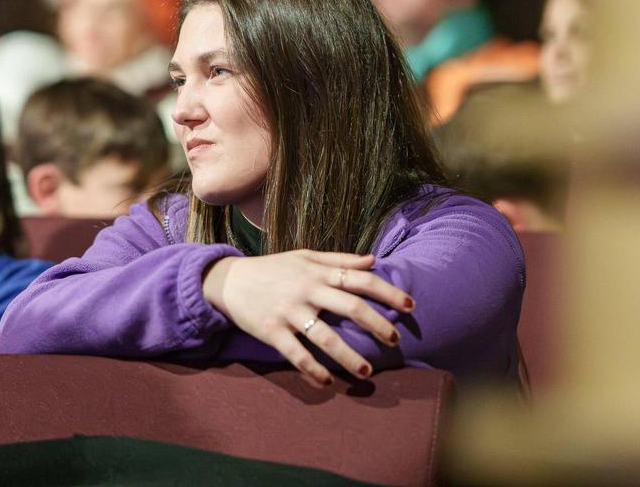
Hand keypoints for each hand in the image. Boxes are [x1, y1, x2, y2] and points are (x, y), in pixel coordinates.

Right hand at [202, 250, 413, 386]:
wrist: (228, 280)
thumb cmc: (272, 268)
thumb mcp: (304, 257)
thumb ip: (340, 260)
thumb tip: (374, 260)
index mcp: (317, 272)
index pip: (359, 279)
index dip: (387, 292)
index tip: (410, 306)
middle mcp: (306, 290)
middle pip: (349, 307)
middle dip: (377, 324)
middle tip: (396, 340)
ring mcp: (288, 312)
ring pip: (324, 336)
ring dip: (348, 356)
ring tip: (366, 372)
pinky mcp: (271, 331)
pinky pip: (296, 354)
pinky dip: (312, 369)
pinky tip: (327, 382)